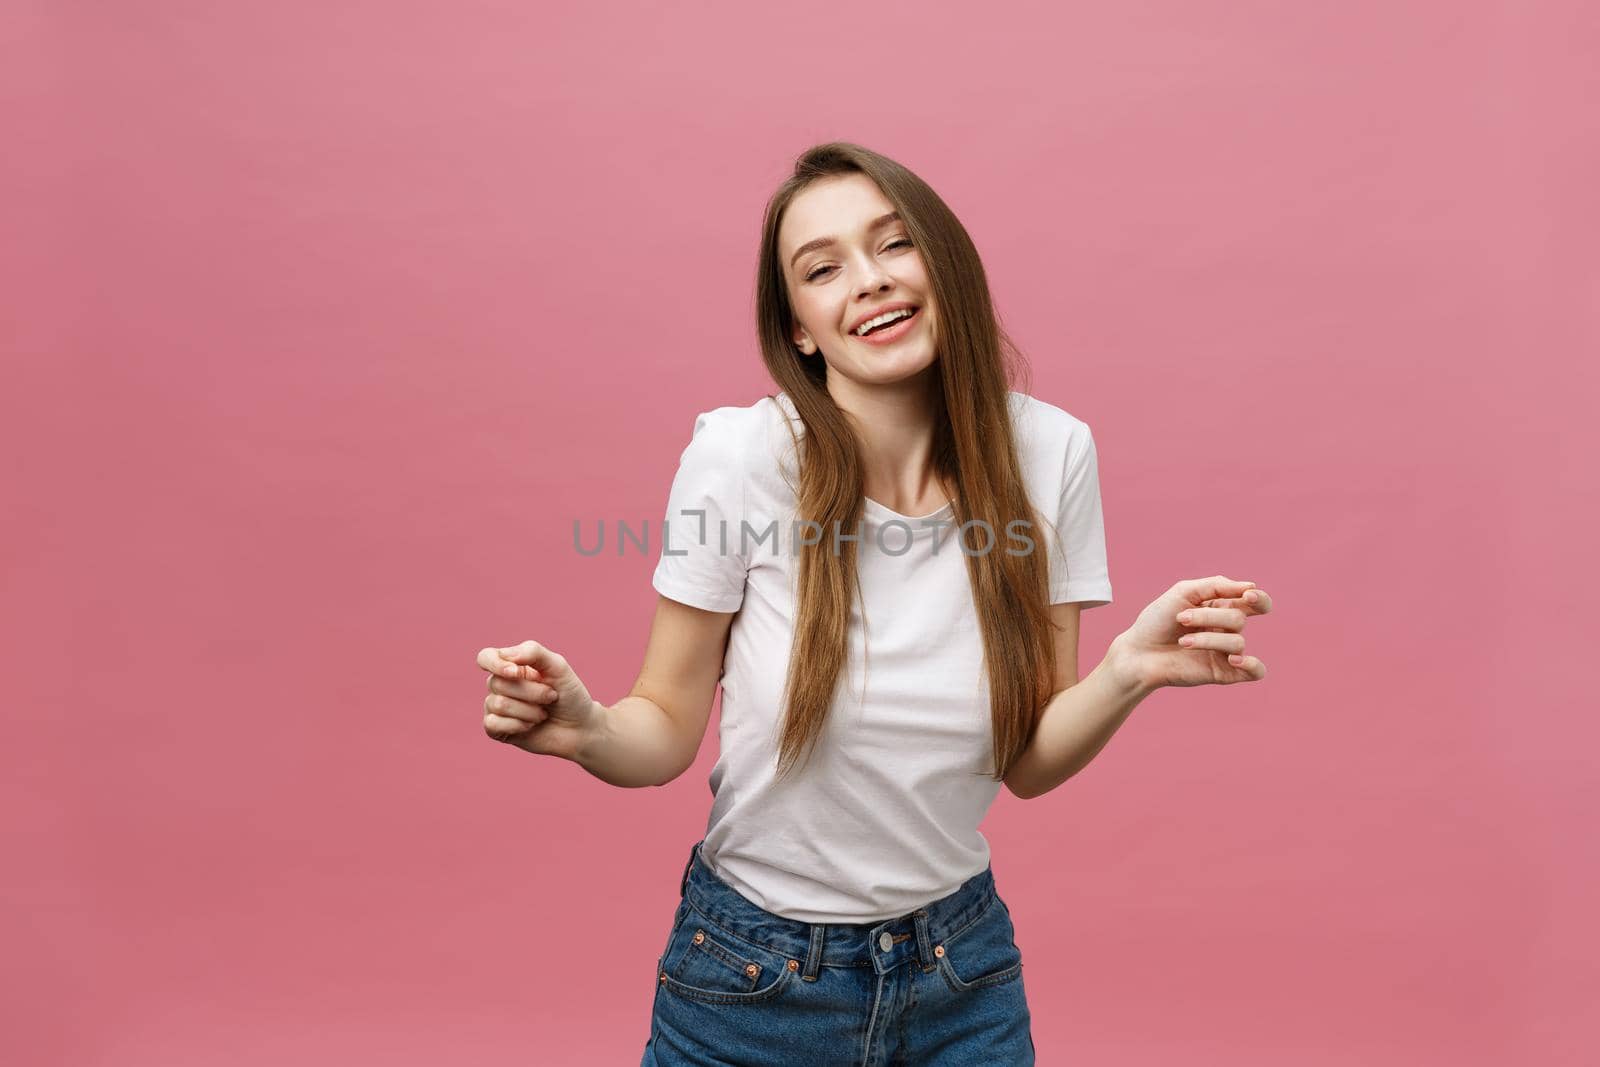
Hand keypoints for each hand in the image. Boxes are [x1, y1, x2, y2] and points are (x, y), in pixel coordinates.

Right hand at [476, 640, 602, 760]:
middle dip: (531, 692)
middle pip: (497, 683)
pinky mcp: (496, 730)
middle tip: (551, 697)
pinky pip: (492, 724)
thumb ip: (533, 652)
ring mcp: (496, 708)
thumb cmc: (570, 694)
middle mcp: (500, 685)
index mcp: (512, 666)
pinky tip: (530, 726)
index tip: (515, 672)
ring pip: (498, 704)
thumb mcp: (558, 666)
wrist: (580, 728)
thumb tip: (505, 656)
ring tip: (543, 714)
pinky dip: (517, 725)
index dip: (495, 664)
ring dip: (529, 711)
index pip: (486, 657)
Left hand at [1106, 575, 1271, 691]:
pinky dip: (1252, 665)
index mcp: (1220, 607)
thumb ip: (1216, 585)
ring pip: (1237, 642)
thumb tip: (1250, 586)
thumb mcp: (1183, 592)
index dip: (1259, 598)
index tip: (1248, 595)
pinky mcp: (1223, 673)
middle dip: (1209, 616)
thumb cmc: (1157, 621)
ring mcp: (1225, 652)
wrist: (1138, 652)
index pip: (1254, 602)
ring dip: (1207, 639)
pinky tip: (1234, 660)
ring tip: (1183, 641)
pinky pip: (1255, 673)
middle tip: (1182, 618)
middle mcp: (1226, 629)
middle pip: (1238, 619)